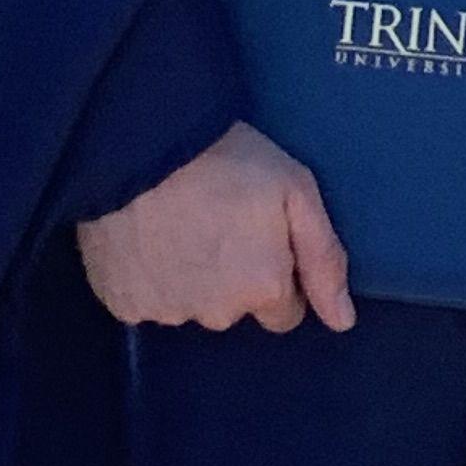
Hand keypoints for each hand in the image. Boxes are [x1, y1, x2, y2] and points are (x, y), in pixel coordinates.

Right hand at [73, 121, 355, 334]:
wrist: (141, 144)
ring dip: (190, 277)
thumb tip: (343, 321)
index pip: (284, 312)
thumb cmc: (227, 159)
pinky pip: (144, 301)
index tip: (259, 239)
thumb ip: (324, 259)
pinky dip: (148, 277)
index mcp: (263, 289)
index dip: (275, 276)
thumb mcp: (296, 191)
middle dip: (233, 278)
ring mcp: (166, 312)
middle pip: (235, 309)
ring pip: (190, 305)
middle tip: (218, 222)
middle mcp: (217, 313)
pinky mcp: (122, 303)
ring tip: (179, 223)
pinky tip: (147, 237)